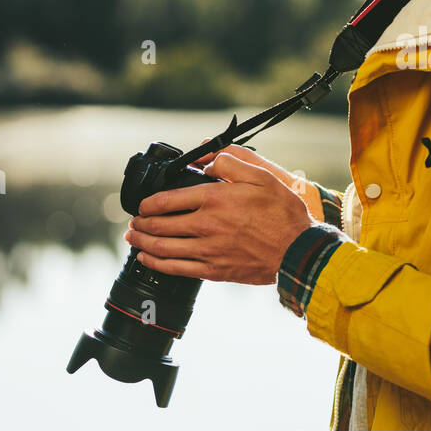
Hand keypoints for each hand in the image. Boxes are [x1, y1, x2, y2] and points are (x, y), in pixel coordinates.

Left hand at [126, 146, 314, 284]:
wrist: (297, 250)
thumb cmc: (282, 213)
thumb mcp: (262, 175)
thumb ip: (231, 161)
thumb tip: (207, 160)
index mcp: (214, 199)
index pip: (168, 200)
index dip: (149, 202)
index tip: (143, 204)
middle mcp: (206, 225)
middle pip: (160, 224)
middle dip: (142, 222)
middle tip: (135, 220)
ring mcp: (207, 250)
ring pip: (163, 247)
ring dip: (143, 241)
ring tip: (133, 237)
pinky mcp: (213, 270)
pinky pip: (175, 268)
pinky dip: (156, 263)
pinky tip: (147, 258)